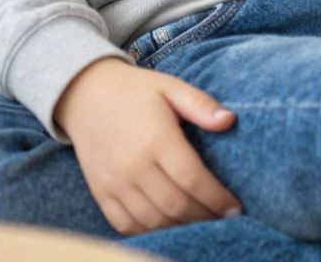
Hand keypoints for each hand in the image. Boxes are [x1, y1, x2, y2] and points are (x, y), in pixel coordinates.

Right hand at [54, 60, 240, 236]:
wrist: (85, 95)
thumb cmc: (135, 91)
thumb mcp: (171, 87)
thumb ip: (201, 105)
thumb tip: (230, 120)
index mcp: (156, 139)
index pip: (193, 180)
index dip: (217, 198)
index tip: (235, 208)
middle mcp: (133, 166)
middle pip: (176, 206)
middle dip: (205, 217)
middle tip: (224, 219)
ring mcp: (114, 183)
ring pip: (153, 221)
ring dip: (181, 227)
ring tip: (202, 222)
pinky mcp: (101, 193)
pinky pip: (126, 225)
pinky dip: (150, 231)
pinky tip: (169, 226)